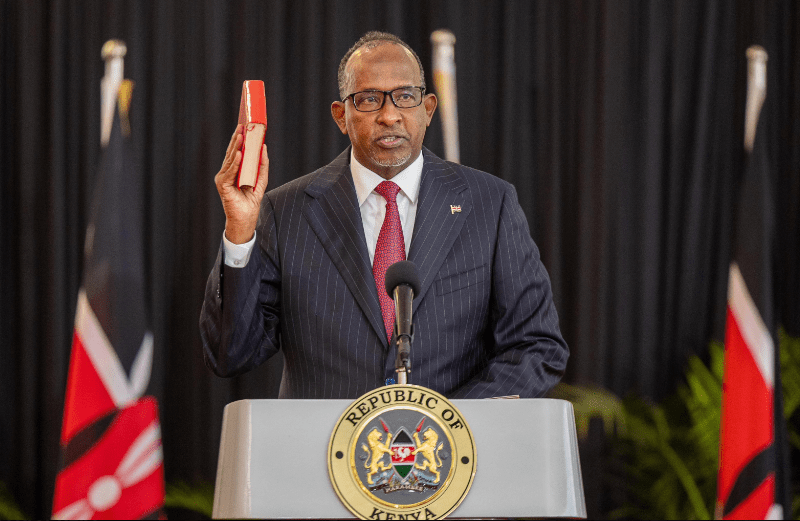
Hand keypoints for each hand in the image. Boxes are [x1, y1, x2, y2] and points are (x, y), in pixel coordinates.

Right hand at [214, 125, 269, 243]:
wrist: (246, 218)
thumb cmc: (251, 199)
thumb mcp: (261, 179)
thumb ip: (262, 164)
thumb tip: (263, 147)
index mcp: (234, 170)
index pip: (237, 151)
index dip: (240, 139)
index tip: (245, 126)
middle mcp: (226, 173)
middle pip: (232, 152)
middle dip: (237, 139)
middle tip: (242, 126)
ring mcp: (223, 178)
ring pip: (230, 160)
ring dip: (236, 147)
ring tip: (241, 136)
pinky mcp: (222, 186)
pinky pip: (230, 172)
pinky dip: (235, 163)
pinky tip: (239, 154)